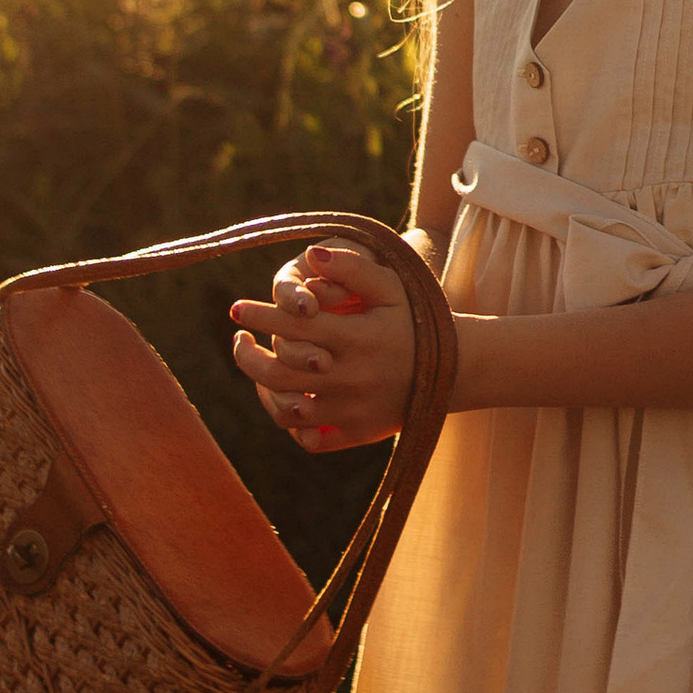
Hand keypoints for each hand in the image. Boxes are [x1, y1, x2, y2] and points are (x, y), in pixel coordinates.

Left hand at [230, 246, 412, 450]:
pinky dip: (292, 423)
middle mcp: (352, 377)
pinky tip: (286, 401)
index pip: (294, 327)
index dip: (261, 316)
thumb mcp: (392, 287)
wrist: (455, 370)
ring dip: (263, 390)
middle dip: (248, 356)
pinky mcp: (358, 433)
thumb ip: (352, 268)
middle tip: (239, 339)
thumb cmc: (416, 321)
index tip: (237, 309)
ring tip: (258, 368)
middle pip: (280, 373)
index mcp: (357, 338)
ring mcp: (353, 410)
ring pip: (288, 410)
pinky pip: (310, 439)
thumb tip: (310, 253)